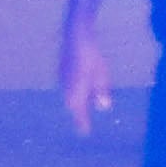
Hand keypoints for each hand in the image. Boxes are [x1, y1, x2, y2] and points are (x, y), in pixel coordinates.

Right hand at [58, 21, 112, 135]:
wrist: (75, 33)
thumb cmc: (91, 55)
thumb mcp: (101, 74)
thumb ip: (102, 91)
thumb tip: (104, 107)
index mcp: (74, 90)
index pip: (78, 111)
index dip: (82, 122)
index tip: (85, 133)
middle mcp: (65, 86)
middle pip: (71, 104)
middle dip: (78, 113)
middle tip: (83, 122)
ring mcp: (61, 76)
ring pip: (68, 94)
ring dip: (76, 101)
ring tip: (83, 106)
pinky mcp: (62, 68)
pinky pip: (67, 85)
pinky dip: (74, 91)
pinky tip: (80, 88)